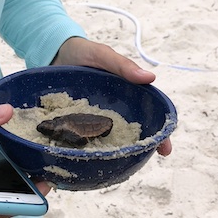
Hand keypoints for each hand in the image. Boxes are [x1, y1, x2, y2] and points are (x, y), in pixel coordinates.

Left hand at [51, 37, 171, 155]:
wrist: (53, 53)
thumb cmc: (83, 52)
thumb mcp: (102, 55)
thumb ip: (122, 65)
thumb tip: (150, 78)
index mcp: (127, 93)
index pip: (148, 114)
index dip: (158, 133)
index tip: (164, 149)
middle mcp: (113, 108)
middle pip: (130, 131)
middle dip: (139, 148)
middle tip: (142, 161)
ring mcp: (94, 116)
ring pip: (108, 137)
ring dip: (114, 151)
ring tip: (117, 165)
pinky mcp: (75, 120)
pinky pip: (83, 135)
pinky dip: (87, 146)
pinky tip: (86, 157)